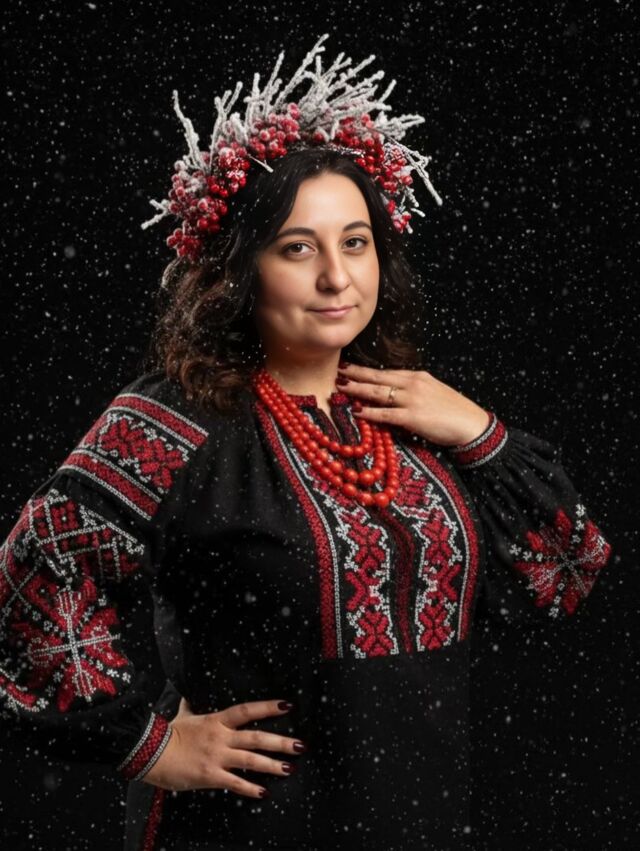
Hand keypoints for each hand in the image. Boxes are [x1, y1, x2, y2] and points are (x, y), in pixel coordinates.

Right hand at [142, 697, 304, 797]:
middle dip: (280, 742)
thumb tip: (188, 695)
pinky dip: (250, 788)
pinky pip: (235, 783)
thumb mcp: (182, 715)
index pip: (247, 710)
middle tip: (299, 745)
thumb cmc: (166, 734)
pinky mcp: (211, 776)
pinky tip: (263, 792)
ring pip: (251, 760)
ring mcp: (217, 756)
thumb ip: (190, 706)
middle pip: (257, 737)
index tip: (287, 705)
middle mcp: (221, 737)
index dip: (268, 707)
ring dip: (272, 765)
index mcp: (216, 720)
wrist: (150, 752)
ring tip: (290, 768)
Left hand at [336, 363, 490, 446]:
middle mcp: (412, 384)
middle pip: (378, 377)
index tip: (350, 368)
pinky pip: (386, 414)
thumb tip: (394, 393)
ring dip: (358, 390)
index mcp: (417, 376)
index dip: (367, 371)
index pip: (386, 372)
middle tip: (338, 372)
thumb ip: (413, 390)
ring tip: (341, 388)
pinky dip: (370, 412)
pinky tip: (357, 411)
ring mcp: (412, 399)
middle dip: (356, 375)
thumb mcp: (433, 392)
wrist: (471, 424)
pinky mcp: (413, 417)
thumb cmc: (454, 411)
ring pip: (378, 393)